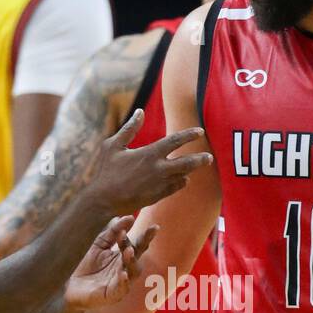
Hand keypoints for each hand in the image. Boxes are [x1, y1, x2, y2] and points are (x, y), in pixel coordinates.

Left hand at [64, 215, 157, 312]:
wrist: (67, 285)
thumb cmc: (83, 264)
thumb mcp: (98, 244)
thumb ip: (113, 231)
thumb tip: (129, 217)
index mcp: (122, 256)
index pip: (138, 244)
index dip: (146, 236)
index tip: (154, 227)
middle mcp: (125, 269)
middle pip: (138, 256)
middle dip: (142, 245)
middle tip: (145, 233)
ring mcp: (120, 283)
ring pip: (133, 272)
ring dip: (132, 261)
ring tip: (129, 250)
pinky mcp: (112, 295)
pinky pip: (122, 289)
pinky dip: (124, 281)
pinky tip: (123, 273)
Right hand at [93, 108, 212, 214]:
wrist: (103, 201)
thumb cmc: (105, 171)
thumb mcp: (112, 146)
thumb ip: (129, 129)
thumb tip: (140, 111)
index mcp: (148, 154)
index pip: (174, 141)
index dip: (189, 135)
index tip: (200, 132)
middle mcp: (157, 169)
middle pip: (186, 163)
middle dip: (200, 159)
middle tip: (210, 157)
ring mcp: (159, 185)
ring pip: (182, 176)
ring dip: (190, 170)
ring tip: (198, 165)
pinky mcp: (157, 197)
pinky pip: (174, 188)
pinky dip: (180, 182)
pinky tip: (183, 178)